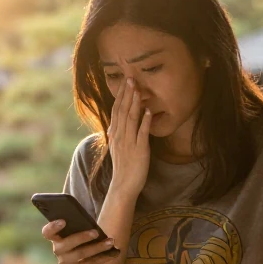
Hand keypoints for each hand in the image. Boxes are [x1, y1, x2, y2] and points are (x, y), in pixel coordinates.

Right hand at [42, 220, 118, 263]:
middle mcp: (58, 251)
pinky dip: (105, 257)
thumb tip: (91, 220)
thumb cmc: (81, 241)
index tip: (63, 220)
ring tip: (111, 241)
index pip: (47, 232)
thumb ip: (79, 226)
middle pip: (66, 244)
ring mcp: (66, 263)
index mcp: (56, 238)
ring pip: (81, 254)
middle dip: (82, 237)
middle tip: (96, 232)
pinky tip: (115, 252)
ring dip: (98, 247)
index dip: (52, 227)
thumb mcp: (78, 232)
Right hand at [107, 77, 151, 198]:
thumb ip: (117, 133)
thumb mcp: (117, 146)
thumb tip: (116, 122)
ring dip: (134, 103)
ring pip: (130, 119)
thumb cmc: (123, 166)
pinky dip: (144, 121)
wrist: (123, 185)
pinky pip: (141, 133)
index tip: (125, 82)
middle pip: (122, 111)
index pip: (116, 110)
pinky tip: (148, 111)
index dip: (121, 96)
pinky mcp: (139, 150)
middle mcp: (119, 135)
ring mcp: (128, 142)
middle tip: (130, 78)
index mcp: (115, 133)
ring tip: (137, 89)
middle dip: (126, 94)